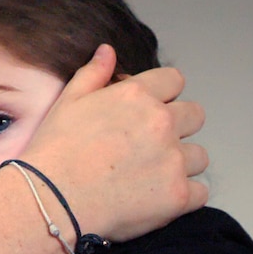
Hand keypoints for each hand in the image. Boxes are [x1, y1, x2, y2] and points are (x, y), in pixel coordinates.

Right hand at [21, 44, 208, 242]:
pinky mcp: (178, 195)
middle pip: (195, 116)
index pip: (175, 81)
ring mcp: (173, 160)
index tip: (151, 112)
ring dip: (183, 164)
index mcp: (137, 95)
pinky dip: (184, 196)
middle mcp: (161, 123)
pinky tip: (160, 199)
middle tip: (152, 147)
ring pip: (199, 156)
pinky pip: (200, 192)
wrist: (53, 201)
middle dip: (179, 128)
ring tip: (153, 177)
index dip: (164, 95)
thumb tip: (108, 52)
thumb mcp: (68, 103)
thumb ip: (93, 74)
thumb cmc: (55, 153)